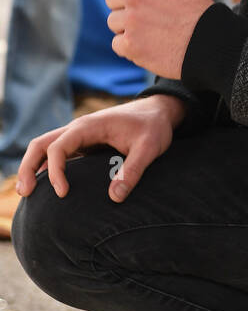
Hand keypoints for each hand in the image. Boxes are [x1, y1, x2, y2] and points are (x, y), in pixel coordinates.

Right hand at [16, 94, 185, 202]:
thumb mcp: (149, 148)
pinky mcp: (84, 144)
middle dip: (28, 167)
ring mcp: (79, 137)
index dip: (56, 171)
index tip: (63, 193)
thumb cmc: (154, 127)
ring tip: (28, 193)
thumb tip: (115, 197)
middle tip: (25, 193)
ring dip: (33, 167)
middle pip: (41, 145)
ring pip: (46, 148)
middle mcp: (78, 129)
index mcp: (89, 126)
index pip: (58, 147)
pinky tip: (47, 187)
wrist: (159, 112)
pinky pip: (58, 154)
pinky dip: (48, 168)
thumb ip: (133, 170)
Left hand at [103, 0, 213, 77]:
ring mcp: (131, 22)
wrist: (209, 42)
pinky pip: (117, 44)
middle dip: (125, 5)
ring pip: (113, 21)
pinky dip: (130, 46)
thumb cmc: (196, 7)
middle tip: (148, 13)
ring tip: (151, 29)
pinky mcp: (131, 46)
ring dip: (127, 26)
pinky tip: (149, 44)